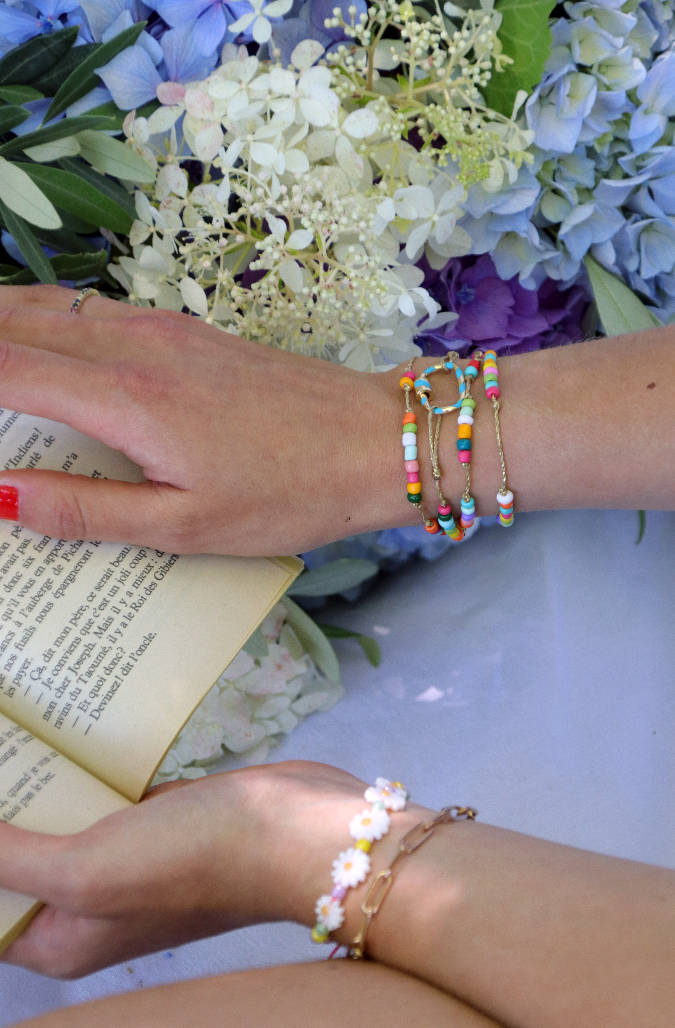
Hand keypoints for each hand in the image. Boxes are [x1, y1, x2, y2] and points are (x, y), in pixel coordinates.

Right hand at [0, 286, 414, 554]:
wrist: (374, 439)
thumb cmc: (289, 491)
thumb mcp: (184, 524)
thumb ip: (85, 510)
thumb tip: (3, 497)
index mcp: (125, 398)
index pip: (4, 372)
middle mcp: (133, 346)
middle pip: (14, 323)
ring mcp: (161, 329)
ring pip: (48, 306)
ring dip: (1, 323)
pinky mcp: (184, 330)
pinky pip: (88, 310)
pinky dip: (41, 318)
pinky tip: (37, 339)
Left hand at [0, 760, 407, 978]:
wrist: (298, 832)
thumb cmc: (194, 863)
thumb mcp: (87, 870)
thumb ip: (9, 860)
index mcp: (64, 940)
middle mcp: (89, 907)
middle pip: (15, 867)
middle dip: (2, 818)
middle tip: (0, 760)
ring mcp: (124, 861)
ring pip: (55, 826)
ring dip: (34, 789)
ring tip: (15, 743)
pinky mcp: (153, 821)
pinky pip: (96, 799)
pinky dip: (76, 774)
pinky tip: (59, 738)